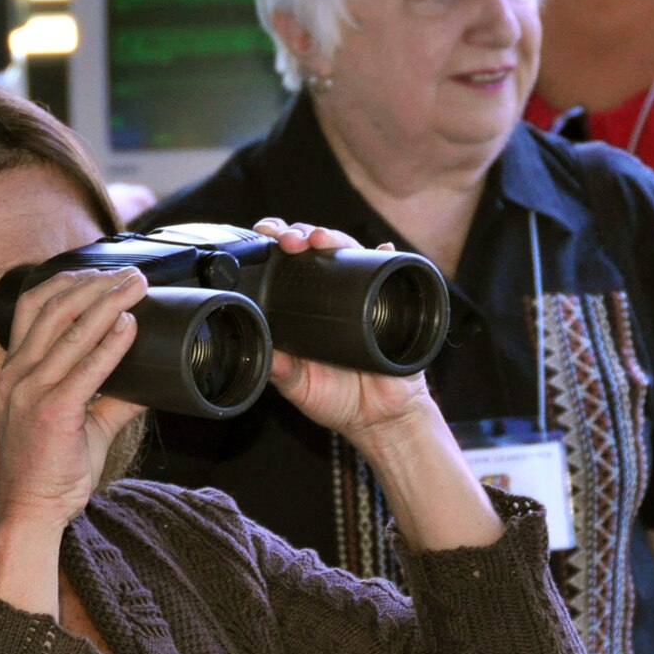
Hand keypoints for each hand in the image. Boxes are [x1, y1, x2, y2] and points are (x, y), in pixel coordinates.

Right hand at [0, 267, 147, 528]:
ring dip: (108, 301)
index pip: (33, 306)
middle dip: (95, 282)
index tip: (101, 271)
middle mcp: (17, 374)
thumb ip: (110, 399)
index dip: (67, 280)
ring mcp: (31, 392)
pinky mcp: (53, 413)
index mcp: (14, 370)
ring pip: (70, 329)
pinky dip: (111, 343)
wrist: (26, 513)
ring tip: (136, 287)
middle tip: (130, 274)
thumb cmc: (47, 470)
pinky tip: (130, 327)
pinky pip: (87, 369)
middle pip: (54, 307)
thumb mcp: (78, 423)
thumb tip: (150, 380)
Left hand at [252, 219, 438, 453]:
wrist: (381, 419)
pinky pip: (390, 272)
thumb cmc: (338, 400)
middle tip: (289, 240)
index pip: (285, 266)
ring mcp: (362, 294)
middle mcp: (331, 295)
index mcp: (302, 309)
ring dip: (334, 238)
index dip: (274, 245)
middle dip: (299, 234)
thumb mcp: (300, 387)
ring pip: (348, 252)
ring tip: (321, 239)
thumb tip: (266, 352)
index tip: (263, 235)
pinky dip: (387, 255)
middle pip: (314, 250)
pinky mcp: (390, 302)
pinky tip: (381, 248)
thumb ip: (283, 371)